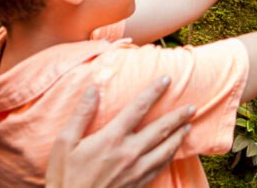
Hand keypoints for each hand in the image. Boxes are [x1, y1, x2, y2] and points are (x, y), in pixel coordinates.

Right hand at [45, 77, 193, 187]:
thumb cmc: (65, 177)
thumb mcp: (65, 143)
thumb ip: (81, 115)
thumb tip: (92, 89)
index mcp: (111, 138)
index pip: (138, 108)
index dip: (154, 92)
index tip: (167, 79)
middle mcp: (129, 152)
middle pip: (160, 129)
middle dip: (178, 116)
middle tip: (192, 107)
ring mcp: (136, 170)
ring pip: (165, 149)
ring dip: (179, 136)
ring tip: (189, 126)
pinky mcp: (138, 184)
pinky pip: (160, 167)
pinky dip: (171, 156)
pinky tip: (174, 151)